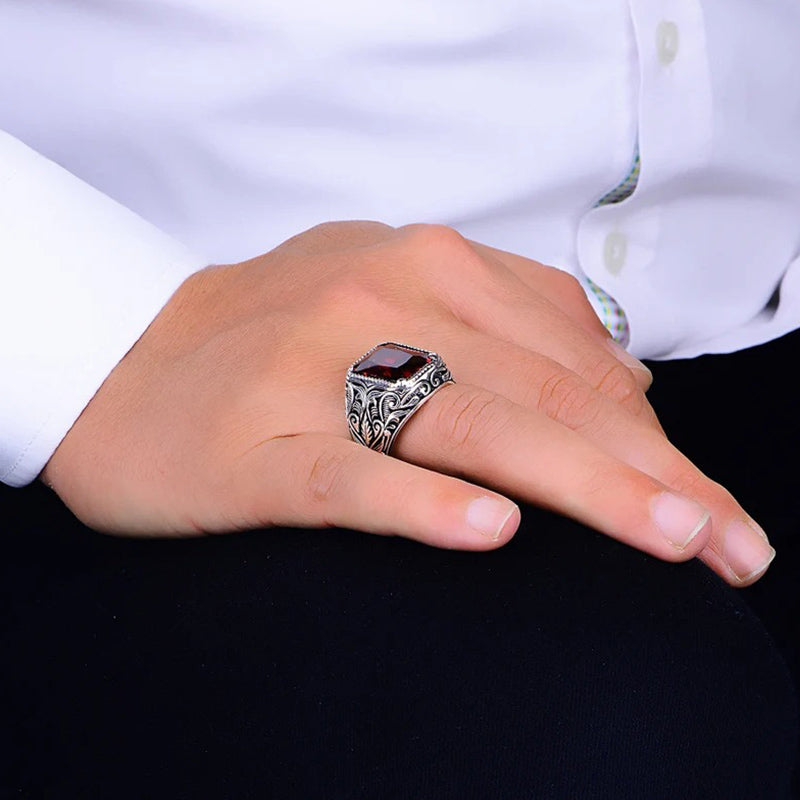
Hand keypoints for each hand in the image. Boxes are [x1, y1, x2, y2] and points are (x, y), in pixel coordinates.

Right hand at [42, 221, 774, 585]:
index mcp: (429, 264)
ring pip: (472, 424)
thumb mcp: (394, 293)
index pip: (577, 362)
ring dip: (583, 484)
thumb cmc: (275, 336)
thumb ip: (508, 323)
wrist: (125, 353)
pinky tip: (485, 529)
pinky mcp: (259, 441)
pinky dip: (421, 501)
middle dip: (654, 476)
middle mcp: (384, 297)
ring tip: (671, 537)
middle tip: (731, 546)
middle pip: (547, 395)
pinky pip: (351, 473)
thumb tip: (625, 387)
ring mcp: (317, 367)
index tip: (719, 515)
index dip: (660, 442)